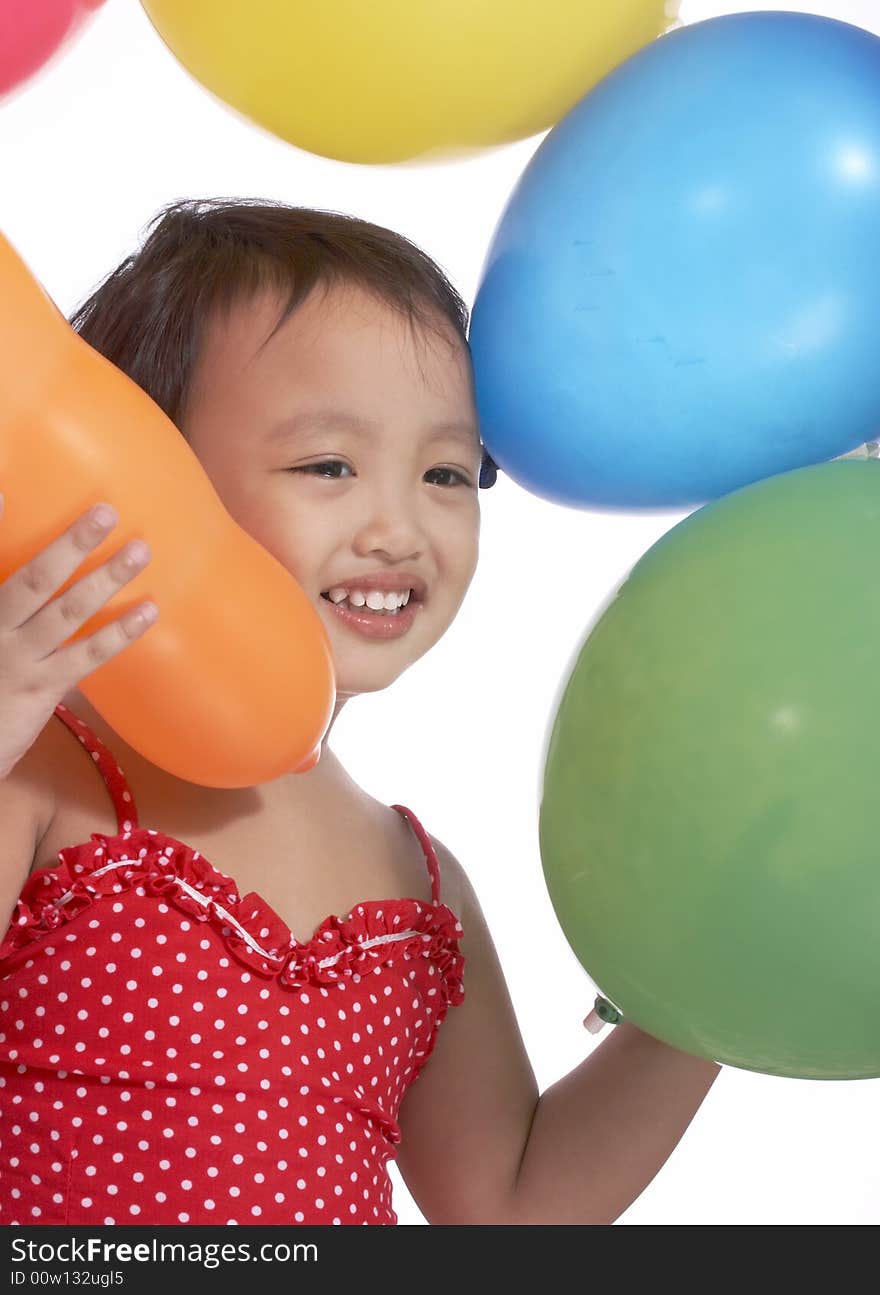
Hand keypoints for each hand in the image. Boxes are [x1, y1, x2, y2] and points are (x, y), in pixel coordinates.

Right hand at [0, 496, 157, 778]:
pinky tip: (149, 612)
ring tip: (141, 552)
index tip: (5, 490)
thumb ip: (10, 601)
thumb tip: (35, 562)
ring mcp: (14, 658)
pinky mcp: (40, 689)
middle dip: (70, 542)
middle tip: (106, 512)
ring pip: (66, 611)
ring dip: (106, 578)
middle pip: (31, 577)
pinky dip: (120, 632)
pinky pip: (87, 655)